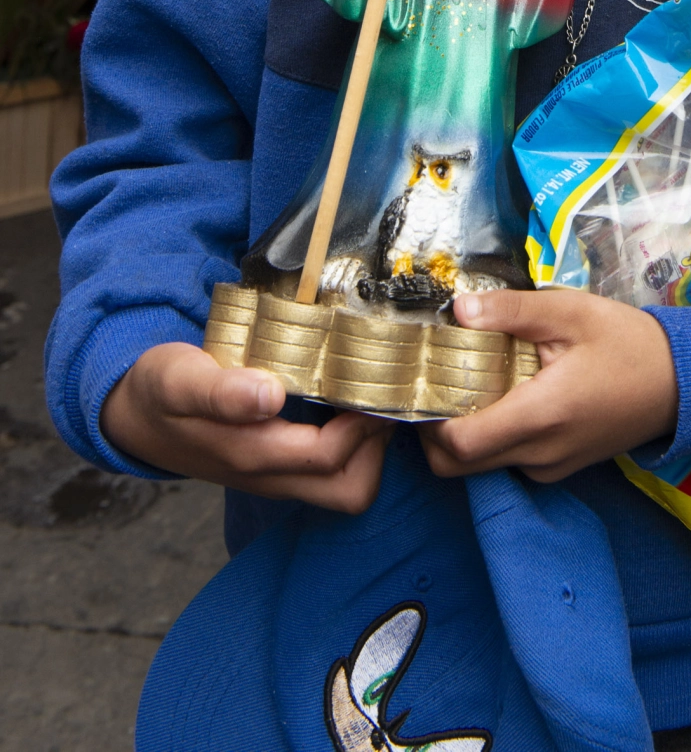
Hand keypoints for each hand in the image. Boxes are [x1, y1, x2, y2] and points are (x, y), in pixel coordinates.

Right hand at [102, 343, 390, 512]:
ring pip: (344, 488)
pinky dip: (352, 447)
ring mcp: (275, 477)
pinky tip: (347, 404)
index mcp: (251, 454)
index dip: (361, 424)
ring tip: (366, 397)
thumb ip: (220, 392)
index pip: (329, 458)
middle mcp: (269, 475)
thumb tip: (268, 396)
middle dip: (376, 446)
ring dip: (369, 450)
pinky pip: (328, 474)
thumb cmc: (160, 391)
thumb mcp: (179, 380)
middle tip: (377, 394)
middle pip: (350, 489)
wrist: (133, 416)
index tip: (371, 381)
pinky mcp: (275, 467)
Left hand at [420, 290, 678, 483]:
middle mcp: (539, 453)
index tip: (424, 381)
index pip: (458, 444)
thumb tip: (457, 309)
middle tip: (437, 381)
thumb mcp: (572, 312)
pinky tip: (505, 395)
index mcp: (541, 415)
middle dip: (434, 431)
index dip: (428, 420)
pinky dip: (493, 437)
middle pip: (458, 465)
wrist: (682, 384)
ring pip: (480, 466)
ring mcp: (549, 467)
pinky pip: (508, 461)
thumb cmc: (627, 343)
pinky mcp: (558, 468)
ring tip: (470, 382)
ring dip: (464, 433)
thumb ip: (512, 311)